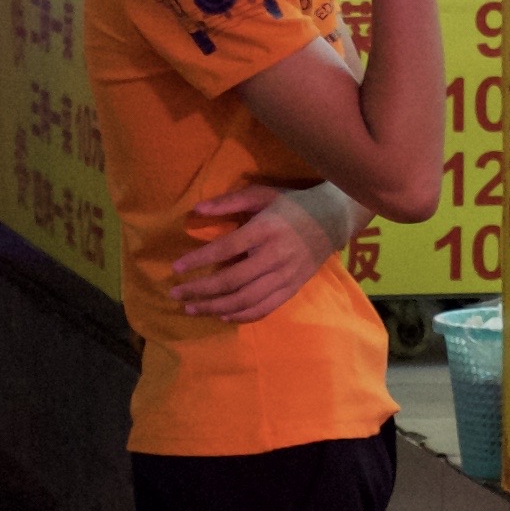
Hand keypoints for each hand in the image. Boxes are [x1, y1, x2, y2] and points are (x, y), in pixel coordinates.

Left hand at [166, 182, 350, 320]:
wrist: (333, 219)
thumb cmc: (292, 204)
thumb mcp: (261, 195)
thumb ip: (228, 202)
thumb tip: (195, 210)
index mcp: (265, 230)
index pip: (226, 249)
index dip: (199, 260)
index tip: (175, 267)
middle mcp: (275, 256)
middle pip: (232, 281)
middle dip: (200, 290)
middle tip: (175, 294)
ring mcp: (285, 276)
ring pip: (246, 300)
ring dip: (215, 307)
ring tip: (192, 308)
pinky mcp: (292, 289)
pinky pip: (264, 309)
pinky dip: (241, 316)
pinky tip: (223, 315)